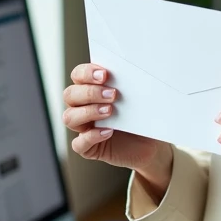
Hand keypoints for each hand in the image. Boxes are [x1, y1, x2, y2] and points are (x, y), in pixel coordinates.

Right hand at [64, 63, 172, 195]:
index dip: (86, 73)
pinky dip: (91, 137)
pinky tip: (109, 132)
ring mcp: (83, 128)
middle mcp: (82, 107)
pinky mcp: (88, 148)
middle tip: (113, 94)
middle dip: (90, 92)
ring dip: (88, 112)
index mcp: (91, 88)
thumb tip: (134, 72)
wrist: (151, 144)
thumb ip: (131, 84)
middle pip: (70, 95)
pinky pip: (79, 144)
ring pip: (69, 118)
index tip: (105, 74)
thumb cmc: (143, 116)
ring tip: (110, 111)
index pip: (78, 75)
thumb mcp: (140, 97)